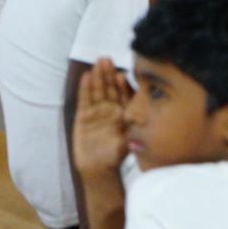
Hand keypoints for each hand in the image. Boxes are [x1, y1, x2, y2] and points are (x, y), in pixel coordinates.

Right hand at [70, 57, 133, 181]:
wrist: (99, 168)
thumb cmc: (116, 154)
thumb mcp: (129, 140)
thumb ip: (134, 128)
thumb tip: (144, 119)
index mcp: (124, 111)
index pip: (123, 94)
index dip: (122, 84)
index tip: (122, 75)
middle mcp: (110, 108)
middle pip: (109, 87)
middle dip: (108, 74)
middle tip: (107, 60)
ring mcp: (97, 110)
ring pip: (97, 90)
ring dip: (97, 76)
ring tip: (97, 63)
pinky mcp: (84, 115)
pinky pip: (85, 99)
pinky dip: (85, 88)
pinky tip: (86, 76)